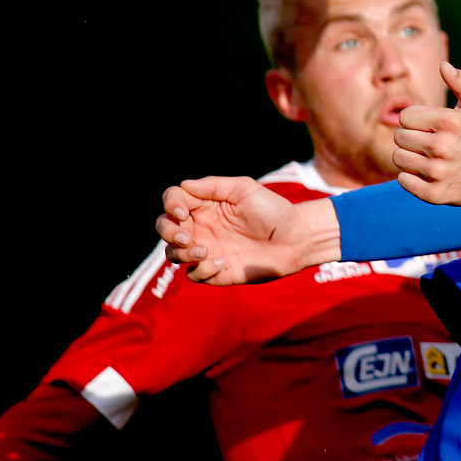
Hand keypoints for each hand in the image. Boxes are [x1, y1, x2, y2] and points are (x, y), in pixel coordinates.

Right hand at [157, 176, 313, 284]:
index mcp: (205, 204)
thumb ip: (214, 186)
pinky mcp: (216, 271)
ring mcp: (207, 249)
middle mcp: (201, 226)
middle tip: (187, 236)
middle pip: (165, 227)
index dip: (171, 204)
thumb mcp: (245, 189)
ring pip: (173, 253)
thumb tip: (183, 186)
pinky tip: (222, 262)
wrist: (296, 238)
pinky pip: (194, 274)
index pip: (174, 200)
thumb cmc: (273, 210)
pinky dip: (202, 269)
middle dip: (168, 231)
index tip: (182, 212)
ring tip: (204, 250)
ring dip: (181, 252)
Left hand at [393, 62, 460, 216]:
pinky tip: (428, 173)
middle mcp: (442, 147)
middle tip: (430, 142)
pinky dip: (411, 177)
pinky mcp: (434, 194)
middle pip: (399, 137)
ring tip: (428, 157)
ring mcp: (438, 172)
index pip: (405, 116)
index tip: (431, 126)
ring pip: (398, 158)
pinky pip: (403, 181)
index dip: (416, 120)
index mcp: (449, 122)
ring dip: (409, 157)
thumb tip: (444, 66)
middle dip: (411, 137)